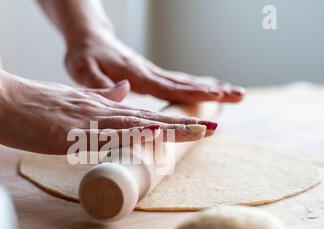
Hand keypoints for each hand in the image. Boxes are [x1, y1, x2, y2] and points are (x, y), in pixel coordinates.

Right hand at [0, 73, 217, 154]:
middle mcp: (95, 110)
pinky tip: (152, 131)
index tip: (195, 126)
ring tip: (199, 131)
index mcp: (95, 107)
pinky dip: (130, 132)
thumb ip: (96, 100)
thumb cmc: (26, 104)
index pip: (139, 115)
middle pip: (145, 118)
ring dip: (167, 127)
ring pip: (133, 123)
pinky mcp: (67, 130)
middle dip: (180, 125)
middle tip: (213, 129)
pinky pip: (104, 133)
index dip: (168, 121)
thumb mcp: (68, 100)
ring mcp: (83, 119)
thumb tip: (122, 93)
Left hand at [65, 30, 244, 104]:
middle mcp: (149, 73)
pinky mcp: (151, 75)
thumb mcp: (84, 70)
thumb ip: (101, 83)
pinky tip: (210, 90)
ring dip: (211, 87)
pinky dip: (197, 86)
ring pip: (186, 81)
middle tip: (239, 95)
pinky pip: (178, 82)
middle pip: (185, 83)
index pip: (168, 86)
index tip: (214, 94)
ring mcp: (152, 73)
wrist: (89, 38)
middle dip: (213, 90)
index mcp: (136, 75)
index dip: (191, 91)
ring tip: (236, 93)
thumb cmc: (84, 56)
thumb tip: (127, 89)